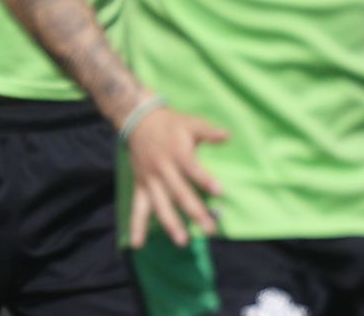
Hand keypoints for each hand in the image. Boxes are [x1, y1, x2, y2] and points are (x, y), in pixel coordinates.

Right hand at [126, 105, 228, 246]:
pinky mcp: (140, 186)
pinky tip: (137, 244)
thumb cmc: (170, 124)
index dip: (206, 180)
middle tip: (209, 229)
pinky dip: (136, 226)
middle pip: (180, 193)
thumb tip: (227, 135)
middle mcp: (163, 169)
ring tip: (182, 241)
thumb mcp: (190, 122)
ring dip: (170, 223)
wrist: (139, 120)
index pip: (193, 169)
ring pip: (160, 204)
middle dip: (195, 212)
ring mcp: (150, 180)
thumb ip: (208, 131)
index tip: (220, 192)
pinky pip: (137, 208)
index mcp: (177, 153)